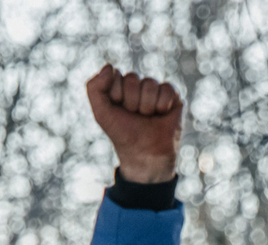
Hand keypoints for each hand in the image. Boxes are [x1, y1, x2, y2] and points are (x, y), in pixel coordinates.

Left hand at [86, 63, 183, 184]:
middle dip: (131, 101)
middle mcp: (137, 85)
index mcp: (120, 86)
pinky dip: (162, 105)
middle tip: (134, 116)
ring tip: (147, 118)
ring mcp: (155, 89)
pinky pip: (167, 89)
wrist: (145, 155)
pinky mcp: (173, 96)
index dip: (116, 94)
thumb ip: (94, 87)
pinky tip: (161, 114)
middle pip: (132, 79)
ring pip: (149, 84)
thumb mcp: (101, 113)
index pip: (115, 74)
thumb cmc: (123, 133)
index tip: (118, 110)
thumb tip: (110, 66)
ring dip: (146, 106)